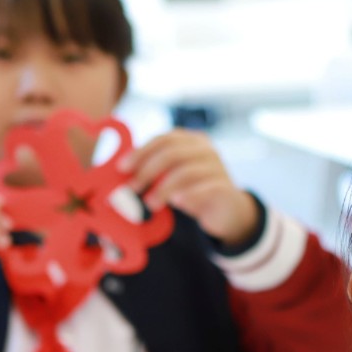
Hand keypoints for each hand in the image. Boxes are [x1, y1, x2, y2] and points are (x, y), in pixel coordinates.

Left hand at [123, 130, 258, 245]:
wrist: (228, 211)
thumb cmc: (194, 191)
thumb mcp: (173, 177)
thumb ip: (154, 172)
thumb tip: (124, 174)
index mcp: (191, 141)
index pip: (164, 139)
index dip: (141, 151)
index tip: (123, 167)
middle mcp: (206, 150)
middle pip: (173, 153)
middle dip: (148, 170)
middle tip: (132, 188)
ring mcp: (218, 167)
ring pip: (186, 172)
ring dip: (163, 188)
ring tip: (150, 203)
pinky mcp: (226, 188)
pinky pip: (205, 189)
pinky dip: (188, 195)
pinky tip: (176, 203)